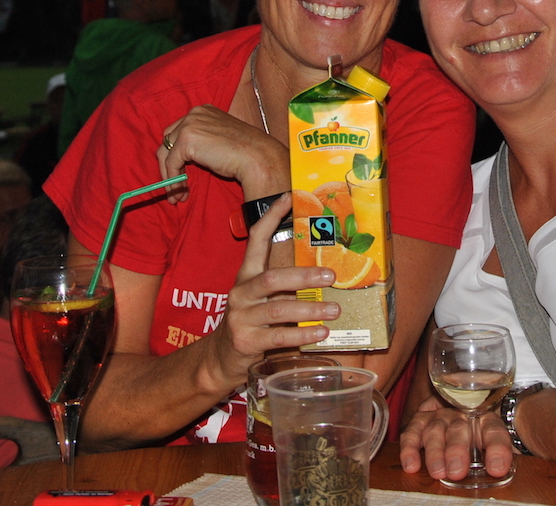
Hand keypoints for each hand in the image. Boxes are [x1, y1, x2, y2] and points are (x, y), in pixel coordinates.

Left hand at [157, 104, 288, 202]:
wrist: (257, 157)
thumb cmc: (245, 152)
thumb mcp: (220, 140)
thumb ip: (204, 141)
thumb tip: (187, 159)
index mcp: (204, 110)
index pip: (179, 131)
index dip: (177, 153)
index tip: (181, 172)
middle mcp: (194, 113)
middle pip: (168, 140)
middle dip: (168, 164)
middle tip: (175, 186)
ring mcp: (189, 125)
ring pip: (166, 153)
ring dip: (169, 176)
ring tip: (176, 194)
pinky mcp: (186, 140)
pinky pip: (171, 164)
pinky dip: (173, 180)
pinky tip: (180, 192)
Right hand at [203, 195, 337, 384]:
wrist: (221, 357)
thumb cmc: (250, 321)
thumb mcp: (262, 297)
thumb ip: (284, 286)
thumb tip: (325, 274)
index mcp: (246, 276)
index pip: (255, 240)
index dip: (270, 218)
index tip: (287, 198)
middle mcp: (241, 293)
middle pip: (272, 278)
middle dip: (303, 276)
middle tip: (331, 276)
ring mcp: (241, 317)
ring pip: (278, 309)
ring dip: (309, 309)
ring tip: (335, 310)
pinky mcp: (245, 341)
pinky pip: (278, 336)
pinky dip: (302, 334)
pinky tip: (321, 333)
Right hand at [399, 397, 513, 480]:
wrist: (460, 406)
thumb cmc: (478, 433)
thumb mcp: (493, 441)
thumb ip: (500, 453)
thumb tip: (504, 471)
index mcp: (486, 419)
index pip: (494, 431)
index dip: (497, 449)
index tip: (497, 468)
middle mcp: (461, 414)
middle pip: (459, 429)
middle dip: (457, 450)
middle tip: (456, 471)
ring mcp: (439, 415)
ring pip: (435, 430)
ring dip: (435, 452)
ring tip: (437, 472)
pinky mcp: (419, 419)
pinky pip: (412, 432)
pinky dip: (409, 448)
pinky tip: (411, 465)